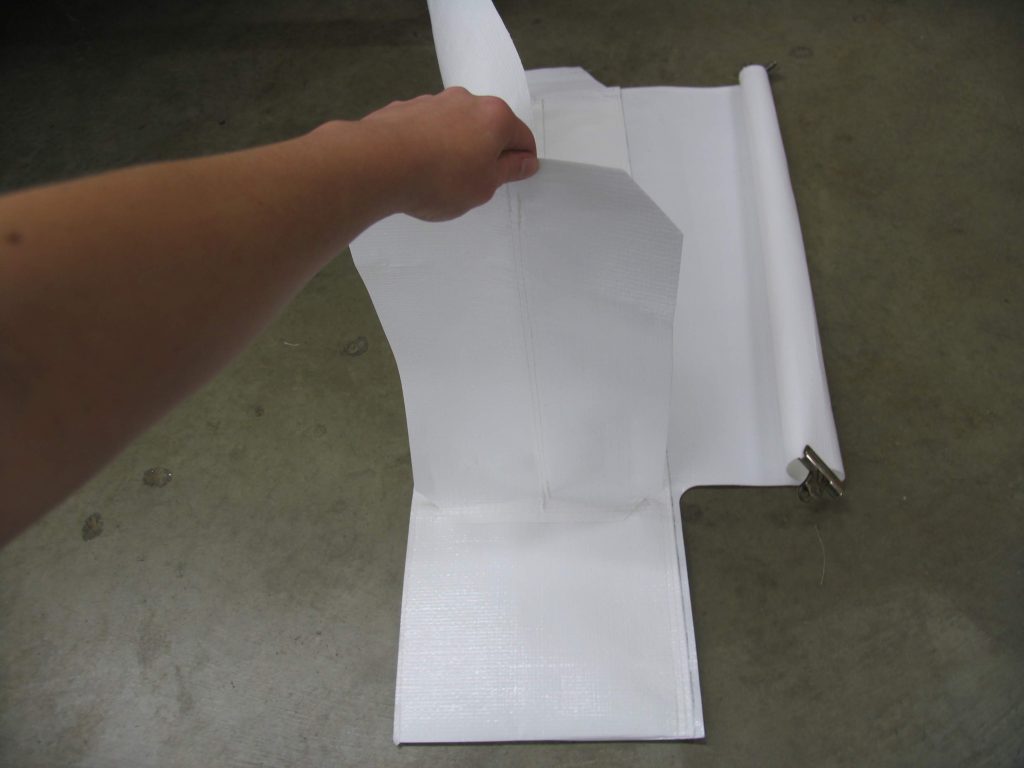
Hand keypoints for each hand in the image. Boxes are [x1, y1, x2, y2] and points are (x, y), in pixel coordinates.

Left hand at [359, 87, 538, 220]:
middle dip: (485, 152)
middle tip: (472, 183)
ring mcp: (433, 101)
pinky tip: (415, 166)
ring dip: (455, 146)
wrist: (378, 164)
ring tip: (438, 177)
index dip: (521, 162)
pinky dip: (427, 143)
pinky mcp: (404, 108)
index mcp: (495, 117)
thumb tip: (525, 162)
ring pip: (455, 125)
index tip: (512, 179)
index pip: (522, 138)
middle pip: (487, 127)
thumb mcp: (484, 186)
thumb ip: (508, 171)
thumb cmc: (439, 179)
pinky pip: (426, 126)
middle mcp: (466, 100)